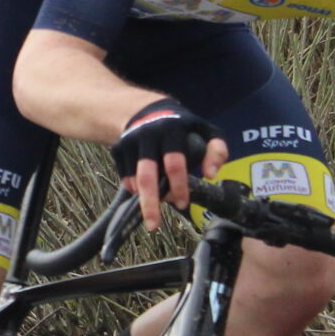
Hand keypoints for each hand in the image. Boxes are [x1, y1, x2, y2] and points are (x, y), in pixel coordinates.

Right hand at [110, 97, 227, 229]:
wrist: (144, 108)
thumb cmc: (181, 125)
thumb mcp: (204, 130)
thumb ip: (216, 150)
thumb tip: (210, 174)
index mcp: (173, 129)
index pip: (175, 162)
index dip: (179, 185)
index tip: (183, 204)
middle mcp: (148, 135)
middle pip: (147, 175)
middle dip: (150, 202)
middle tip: (154, 227)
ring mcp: (130, 142)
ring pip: (134, 178)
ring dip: (141, 199)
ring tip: (150, 216)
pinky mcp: (117, 148)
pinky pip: (124, 175)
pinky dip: (132, 188)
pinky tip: (142, 193)